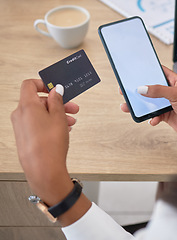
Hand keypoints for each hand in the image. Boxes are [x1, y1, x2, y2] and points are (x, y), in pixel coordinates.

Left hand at [11, 79, 78, 205]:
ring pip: (39, 114)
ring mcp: (21, 127)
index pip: (30, 85)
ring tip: (70, 122)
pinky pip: (37, 124)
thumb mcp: (59, 117)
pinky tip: (63, 130)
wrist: (43, 170)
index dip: (44, 84)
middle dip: (57, 103)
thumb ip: (57, 101)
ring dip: (55, 114)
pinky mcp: (24, 137)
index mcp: (27, 106)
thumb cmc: (49, 145)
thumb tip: (56, 91)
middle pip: (38, 101)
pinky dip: (49, 123)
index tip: (56, 88)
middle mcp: (20, 115)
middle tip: (72, 108)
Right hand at [120, 66, 176, 139]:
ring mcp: (167, 103)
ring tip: (129, 107)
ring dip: (141, 106)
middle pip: (151, 88)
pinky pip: (154, 114)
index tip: (136, 70)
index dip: (148, 70)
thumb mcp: (176, 95)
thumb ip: (159, 91)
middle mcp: (170, 91)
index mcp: (174, 82)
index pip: (159, 71)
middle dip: (139, 90)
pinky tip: (153, 120)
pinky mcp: (165, 114)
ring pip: (150, 102)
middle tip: (127, 90)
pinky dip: (151, 118)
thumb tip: (143, 88)